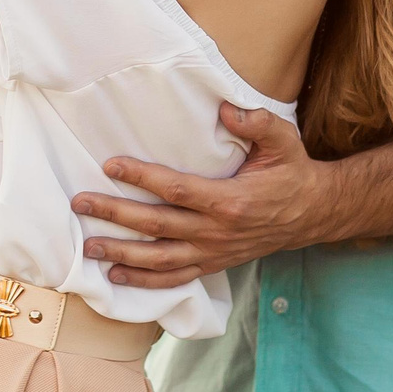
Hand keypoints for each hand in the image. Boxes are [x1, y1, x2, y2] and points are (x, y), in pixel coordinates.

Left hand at [70, 103, 332, 284]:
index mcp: (230, 200)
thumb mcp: (282, 140)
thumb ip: (256, 122)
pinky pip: (175, 278)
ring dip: (121, 253)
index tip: (110, 163)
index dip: (141, 177)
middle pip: (157, 226)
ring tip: (88, 246)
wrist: (312, 213)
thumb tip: (225, 110)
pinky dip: (144, 282)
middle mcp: (217, 232)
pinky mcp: (213, 264)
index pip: (175, 189)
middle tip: (80, 202)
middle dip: (115, 214)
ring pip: (159, 259)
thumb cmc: (291, 171)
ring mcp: (213, 252)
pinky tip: (116, 276)